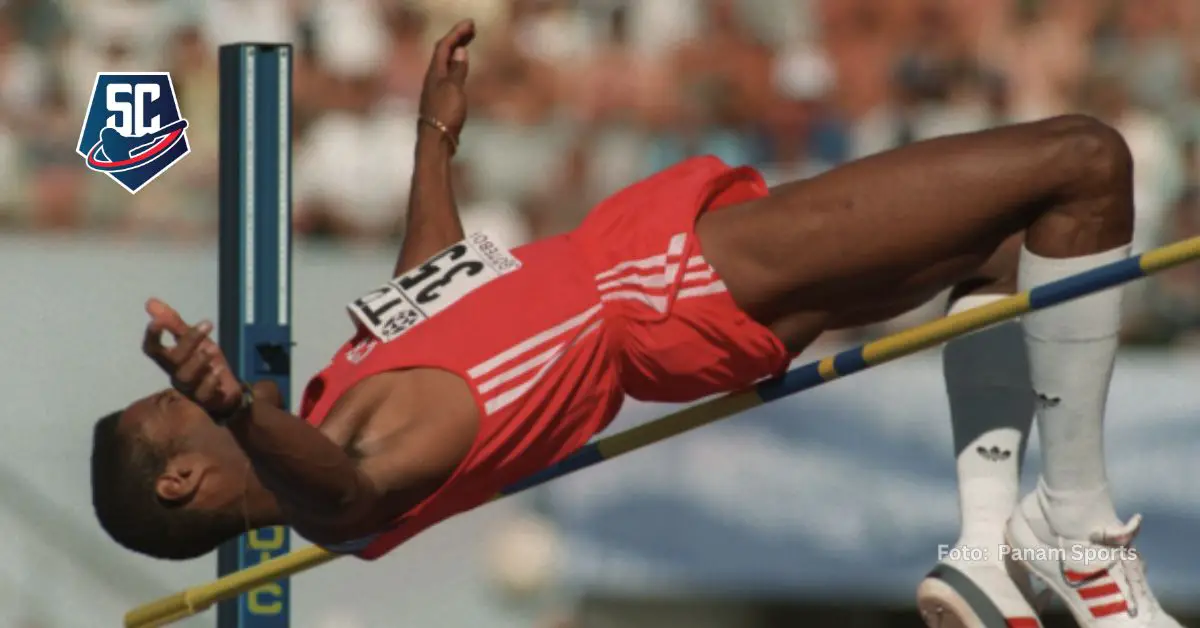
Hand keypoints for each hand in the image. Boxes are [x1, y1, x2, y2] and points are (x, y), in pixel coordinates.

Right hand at [142, 298, 241, 415]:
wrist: (226, 392)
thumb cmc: (204, 364)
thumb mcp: (193, 340)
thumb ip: (174, 324)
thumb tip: (150, 302)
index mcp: (169, 359)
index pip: (152, 349)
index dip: (152, 337)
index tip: (157, 321)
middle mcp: (176, 374)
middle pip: (174, 359)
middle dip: (188, 340)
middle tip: (208, 323)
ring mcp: (190, 388)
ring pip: (187, 376)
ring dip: (199, 360)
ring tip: (212, 348)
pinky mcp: (206, 399)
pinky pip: (204, 393)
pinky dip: (210, 380)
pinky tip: (218, 370)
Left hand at [419, 19, 474, 139]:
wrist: (436, 141)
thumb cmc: (445, 114)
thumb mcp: (454, 89)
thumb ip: (457, 69)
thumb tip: (460, 51)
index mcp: (434, 73)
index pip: (445, 46)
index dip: (457, 33)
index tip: (471, 23)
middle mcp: (432, 79)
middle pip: (443, 53)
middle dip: (456, 39)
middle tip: (471, 29)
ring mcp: (435, 90)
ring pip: (445, 64)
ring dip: (456, 52)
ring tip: (466, 44)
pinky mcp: (440, 101)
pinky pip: (448, 76)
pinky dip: (456, 66)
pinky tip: (461, 70)